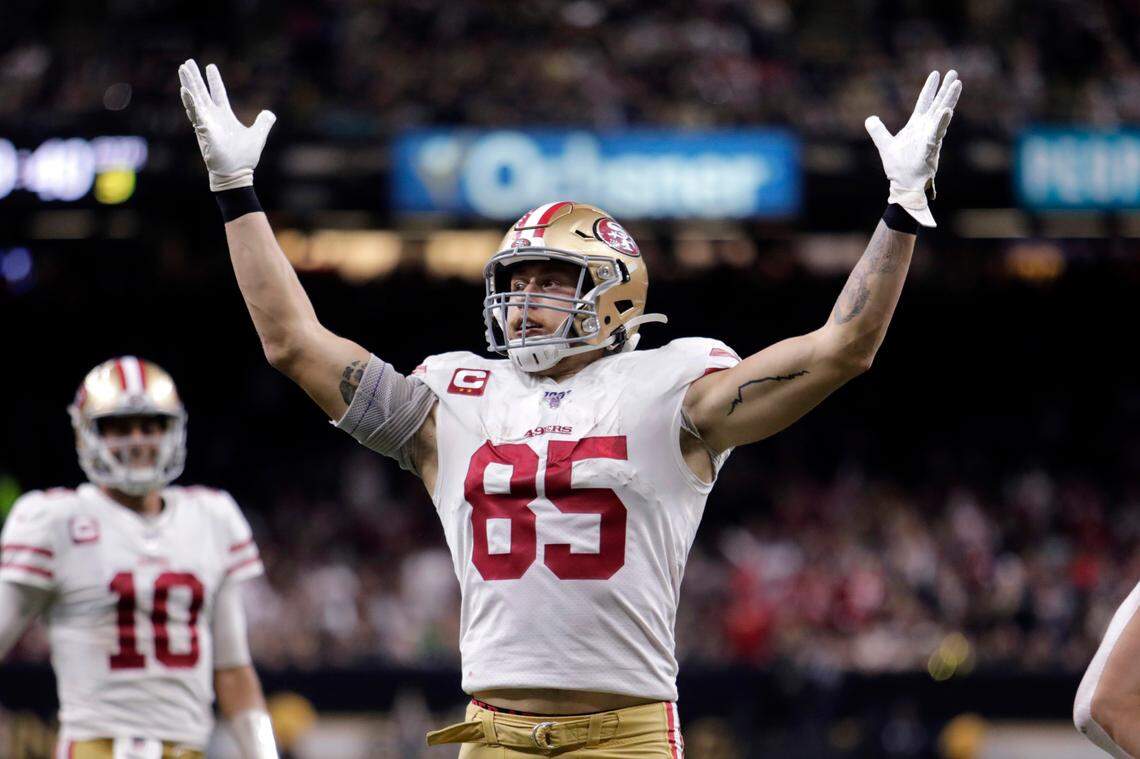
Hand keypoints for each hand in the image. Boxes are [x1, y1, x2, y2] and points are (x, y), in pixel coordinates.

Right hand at [178, 59, 275, 191]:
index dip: (214, 80)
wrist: (237, 173)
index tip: (210, 66)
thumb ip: (263, 123)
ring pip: (194, 99)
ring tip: (182, 68)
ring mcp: (206, 123)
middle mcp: (212, 117)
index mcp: (224, 116)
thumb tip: (270, 113)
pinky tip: (185, 90)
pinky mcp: (203, 130)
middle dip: (195, 77)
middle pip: (202, 92)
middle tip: (187, 62)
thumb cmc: (244, 157)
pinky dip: (190, 102)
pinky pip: (195, 114)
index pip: (218, 93)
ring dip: (188, 84)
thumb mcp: (258, 136)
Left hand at [865, 70, 961, 227]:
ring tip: (957, 84)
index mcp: (916, 126)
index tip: (935, 73)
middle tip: (954, 72)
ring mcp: (930, 137)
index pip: (924, 102)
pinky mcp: (930, 147)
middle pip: (937, 104)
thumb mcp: (885, 144)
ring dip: (949, 99)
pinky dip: (941, 122)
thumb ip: (878, 131)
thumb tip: (870, 119)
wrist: (903, 185)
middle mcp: (926, 128)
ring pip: (942, 114)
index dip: (929, 88)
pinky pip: (937, 133)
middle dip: (945, 89)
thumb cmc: (899, 167)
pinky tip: (947, 111)